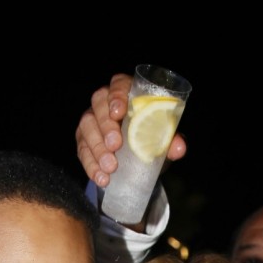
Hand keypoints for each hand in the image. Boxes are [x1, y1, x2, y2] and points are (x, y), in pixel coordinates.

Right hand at [75, 72, 186, 189]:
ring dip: (97, 148)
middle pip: (98, 104)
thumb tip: (179, 147)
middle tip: (115, 145)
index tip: (119, 112)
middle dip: (106, 125)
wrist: (138, 163)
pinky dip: (91, 165)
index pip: (118, 84)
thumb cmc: (151, 141)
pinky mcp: (84, 140)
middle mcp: (106, 103)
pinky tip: (101, 177)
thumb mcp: (163, 141)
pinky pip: (82, 150)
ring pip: (87, 126)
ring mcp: (92, 120)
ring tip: (110, 167)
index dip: (116, 95)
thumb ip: (171, 141)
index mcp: (127, 94)